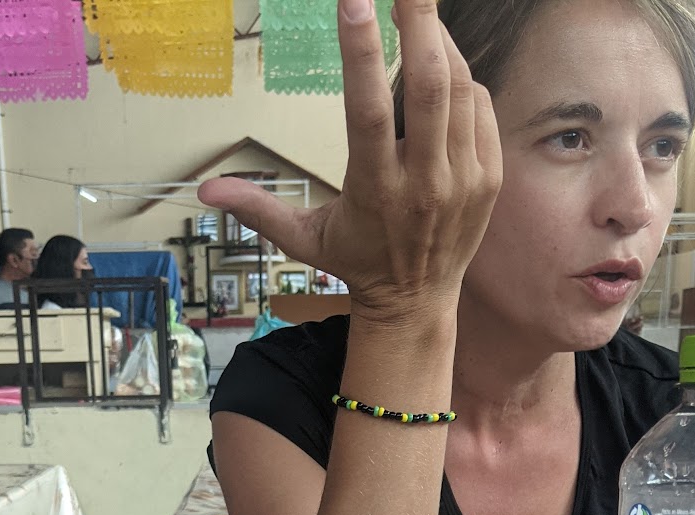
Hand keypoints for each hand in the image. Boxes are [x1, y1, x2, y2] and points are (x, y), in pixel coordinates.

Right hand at [197, 0, 500, 325]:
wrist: (416, 304)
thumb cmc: (357, 261)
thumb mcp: (304, 240)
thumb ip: (258, 210)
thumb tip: (205, 191)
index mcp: (375, 191)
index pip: (369, 110)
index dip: (362, 52)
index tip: (356, 1)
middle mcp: (424, 184)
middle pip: (430, 87)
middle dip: (421, 23)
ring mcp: (463, 180)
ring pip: (460, 90)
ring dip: (442, 43)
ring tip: (422, 14)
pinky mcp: (489, 179)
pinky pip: (480, 109)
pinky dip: (464, 80)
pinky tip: (444, 66)